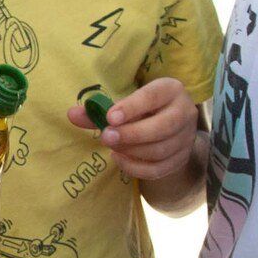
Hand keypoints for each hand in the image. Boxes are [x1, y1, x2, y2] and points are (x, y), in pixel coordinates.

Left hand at [67, 77, 199, 179]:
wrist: (166, 127)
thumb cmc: (141, 110)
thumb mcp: (125, 104)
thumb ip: (99, 110)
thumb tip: (71, 114)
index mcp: (170, 89)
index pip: (153, 96)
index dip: (132, 107)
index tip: (110, 117)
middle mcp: (184, 112)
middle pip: (162, 127)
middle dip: (131, 134)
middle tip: (106, 137)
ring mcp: (186, 137)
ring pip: (160, 150)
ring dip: (131, 151)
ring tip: (112, 147)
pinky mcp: (181, 158)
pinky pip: (159, 169)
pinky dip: (136, 168)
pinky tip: (119, 159)